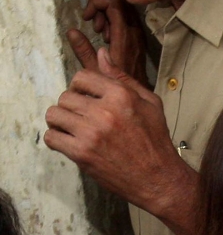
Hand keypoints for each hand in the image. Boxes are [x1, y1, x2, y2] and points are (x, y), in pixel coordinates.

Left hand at [44, 49, 198, 234]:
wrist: (159, 180)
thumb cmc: (156, 142)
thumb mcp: (150, 104)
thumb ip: (123, 78)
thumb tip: (102, 54)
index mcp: (120, 95)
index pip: (81, 77)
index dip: (81, 88)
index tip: (86, 100)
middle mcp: (104, 111)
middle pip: (65, 96)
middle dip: (71, 107)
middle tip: (81, 119)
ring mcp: (91, 133)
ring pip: (54, 115)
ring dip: (60, 122)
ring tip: (71, 130)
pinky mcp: (82, 154)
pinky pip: (52, 138)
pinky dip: (56, 140)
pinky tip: (68, 143)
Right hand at [68, 0, 147, 83]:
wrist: (138, 96)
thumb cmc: (116, 85)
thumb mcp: (94, 70)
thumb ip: (83, 50)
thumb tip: (71, 31)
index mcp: (124, 36)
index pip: (113, 2)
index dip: (96, 3)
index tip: (86, 18)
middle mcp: (134, 31)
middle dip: (102, 5)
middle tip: (94, 25)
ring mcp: (138, 34)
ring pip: (124, 6)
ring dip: (107, 13)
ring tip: (99, 32)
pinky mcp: (138, 38)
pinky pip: (127, 17)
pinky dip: (114, 20)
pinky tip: (106, 37)